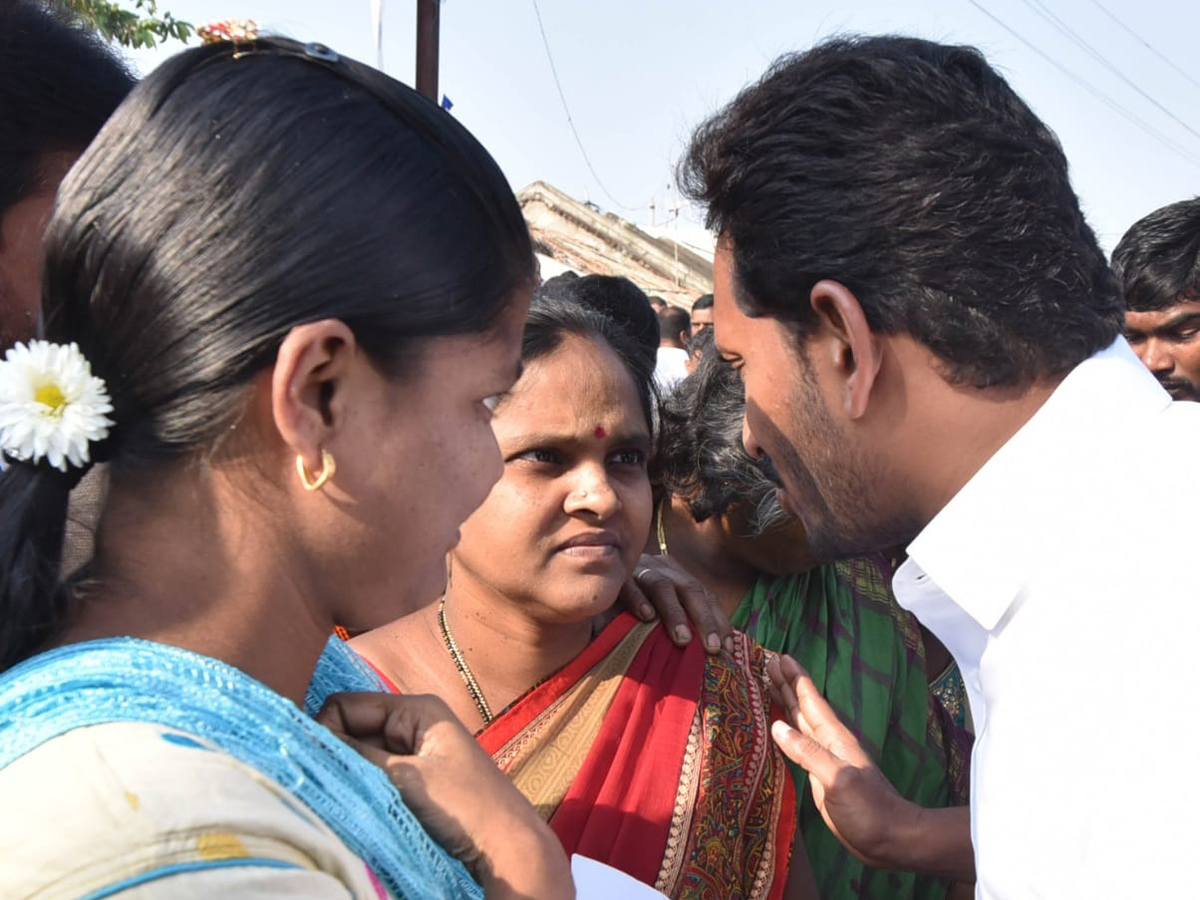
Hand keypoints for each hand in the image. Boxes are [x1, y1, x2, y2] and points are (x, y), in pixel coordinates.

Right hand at [317, 692, 572, 898]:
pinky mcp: (414, 781)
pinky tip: (355, 803)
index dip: (324, 728)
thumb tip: (309, 739)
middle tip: (319, 781)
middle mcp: (413, 724)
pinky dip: (362, 787)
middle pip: (352, 728)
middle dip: (334, 751)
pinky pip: (374, 776)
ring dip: (348, 772)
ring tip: (338, 794)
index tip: (311, 761)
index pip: (347, 704)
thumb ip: (358, 756)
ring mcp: (413, 753)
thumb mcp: (406, 777)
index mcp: (416, 709)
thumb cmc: (465, 805)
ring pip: (360, 755)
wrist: (508, 846)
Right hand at [619, 553, 731, 653]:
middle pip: (691, 589)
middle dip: (705, 619)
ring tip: (683, 640)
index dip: (719, 620)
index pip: (705, 594)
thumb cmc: (632, 607)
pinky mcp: (616, 575)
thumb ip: (681, 624)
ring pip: (663, 586)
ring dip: (675, 613)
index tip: (728, 649)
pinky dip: (639, 600)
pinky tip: (646, 618)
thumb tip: (713, 650)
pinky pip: (629, 585)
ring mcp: (640, 569)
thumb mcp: (661, 614)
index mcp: (677, 576)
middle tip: (713, 649)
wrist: (592, 583)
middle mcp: (663, 569)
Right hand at [767, 654, 910, 867]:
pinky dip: (784, 731)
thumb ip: (808, 753)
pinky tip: (776, 728)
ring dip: (784, 702)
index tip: (778, 656)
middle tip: (767, 662)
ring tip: (768, 684)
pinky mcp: (819, 775)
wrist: (889, 838)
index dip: (795, 678)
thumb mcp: (838, 778)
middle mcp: (827, 742)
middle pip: (802, 705)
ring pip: (799, 722)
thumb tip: (776, 726)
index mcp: (834, 737)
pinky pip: (797, 744)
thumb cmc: (868, 808)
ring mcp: (824, 758)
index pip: (810, 699)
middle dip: (786, 684)